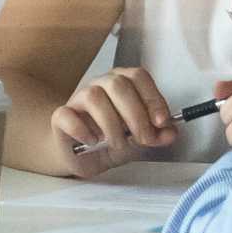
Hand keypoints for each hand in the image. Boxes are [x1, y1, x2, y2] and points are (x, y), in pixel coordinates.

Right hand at [50, 66, 178, 175]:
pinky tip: (93, 142)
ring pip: (94, 96)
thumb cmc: (109, 141)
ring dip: (111, 125)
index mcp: (122, 83)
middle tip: (142, 139)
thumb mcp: (139, 140)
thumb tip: (171, 133)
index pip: (138, 76)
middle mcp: (100, 85)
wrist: (80, 156)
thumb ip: (156, 135)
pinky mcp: (60, 116)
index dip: (152, 98)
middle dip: (136, 116)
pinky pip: (67, 115)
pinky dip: (83, 131)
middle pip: (118, 84)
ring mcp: (78, 99)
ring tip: (117, 143)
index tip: (161, 122)